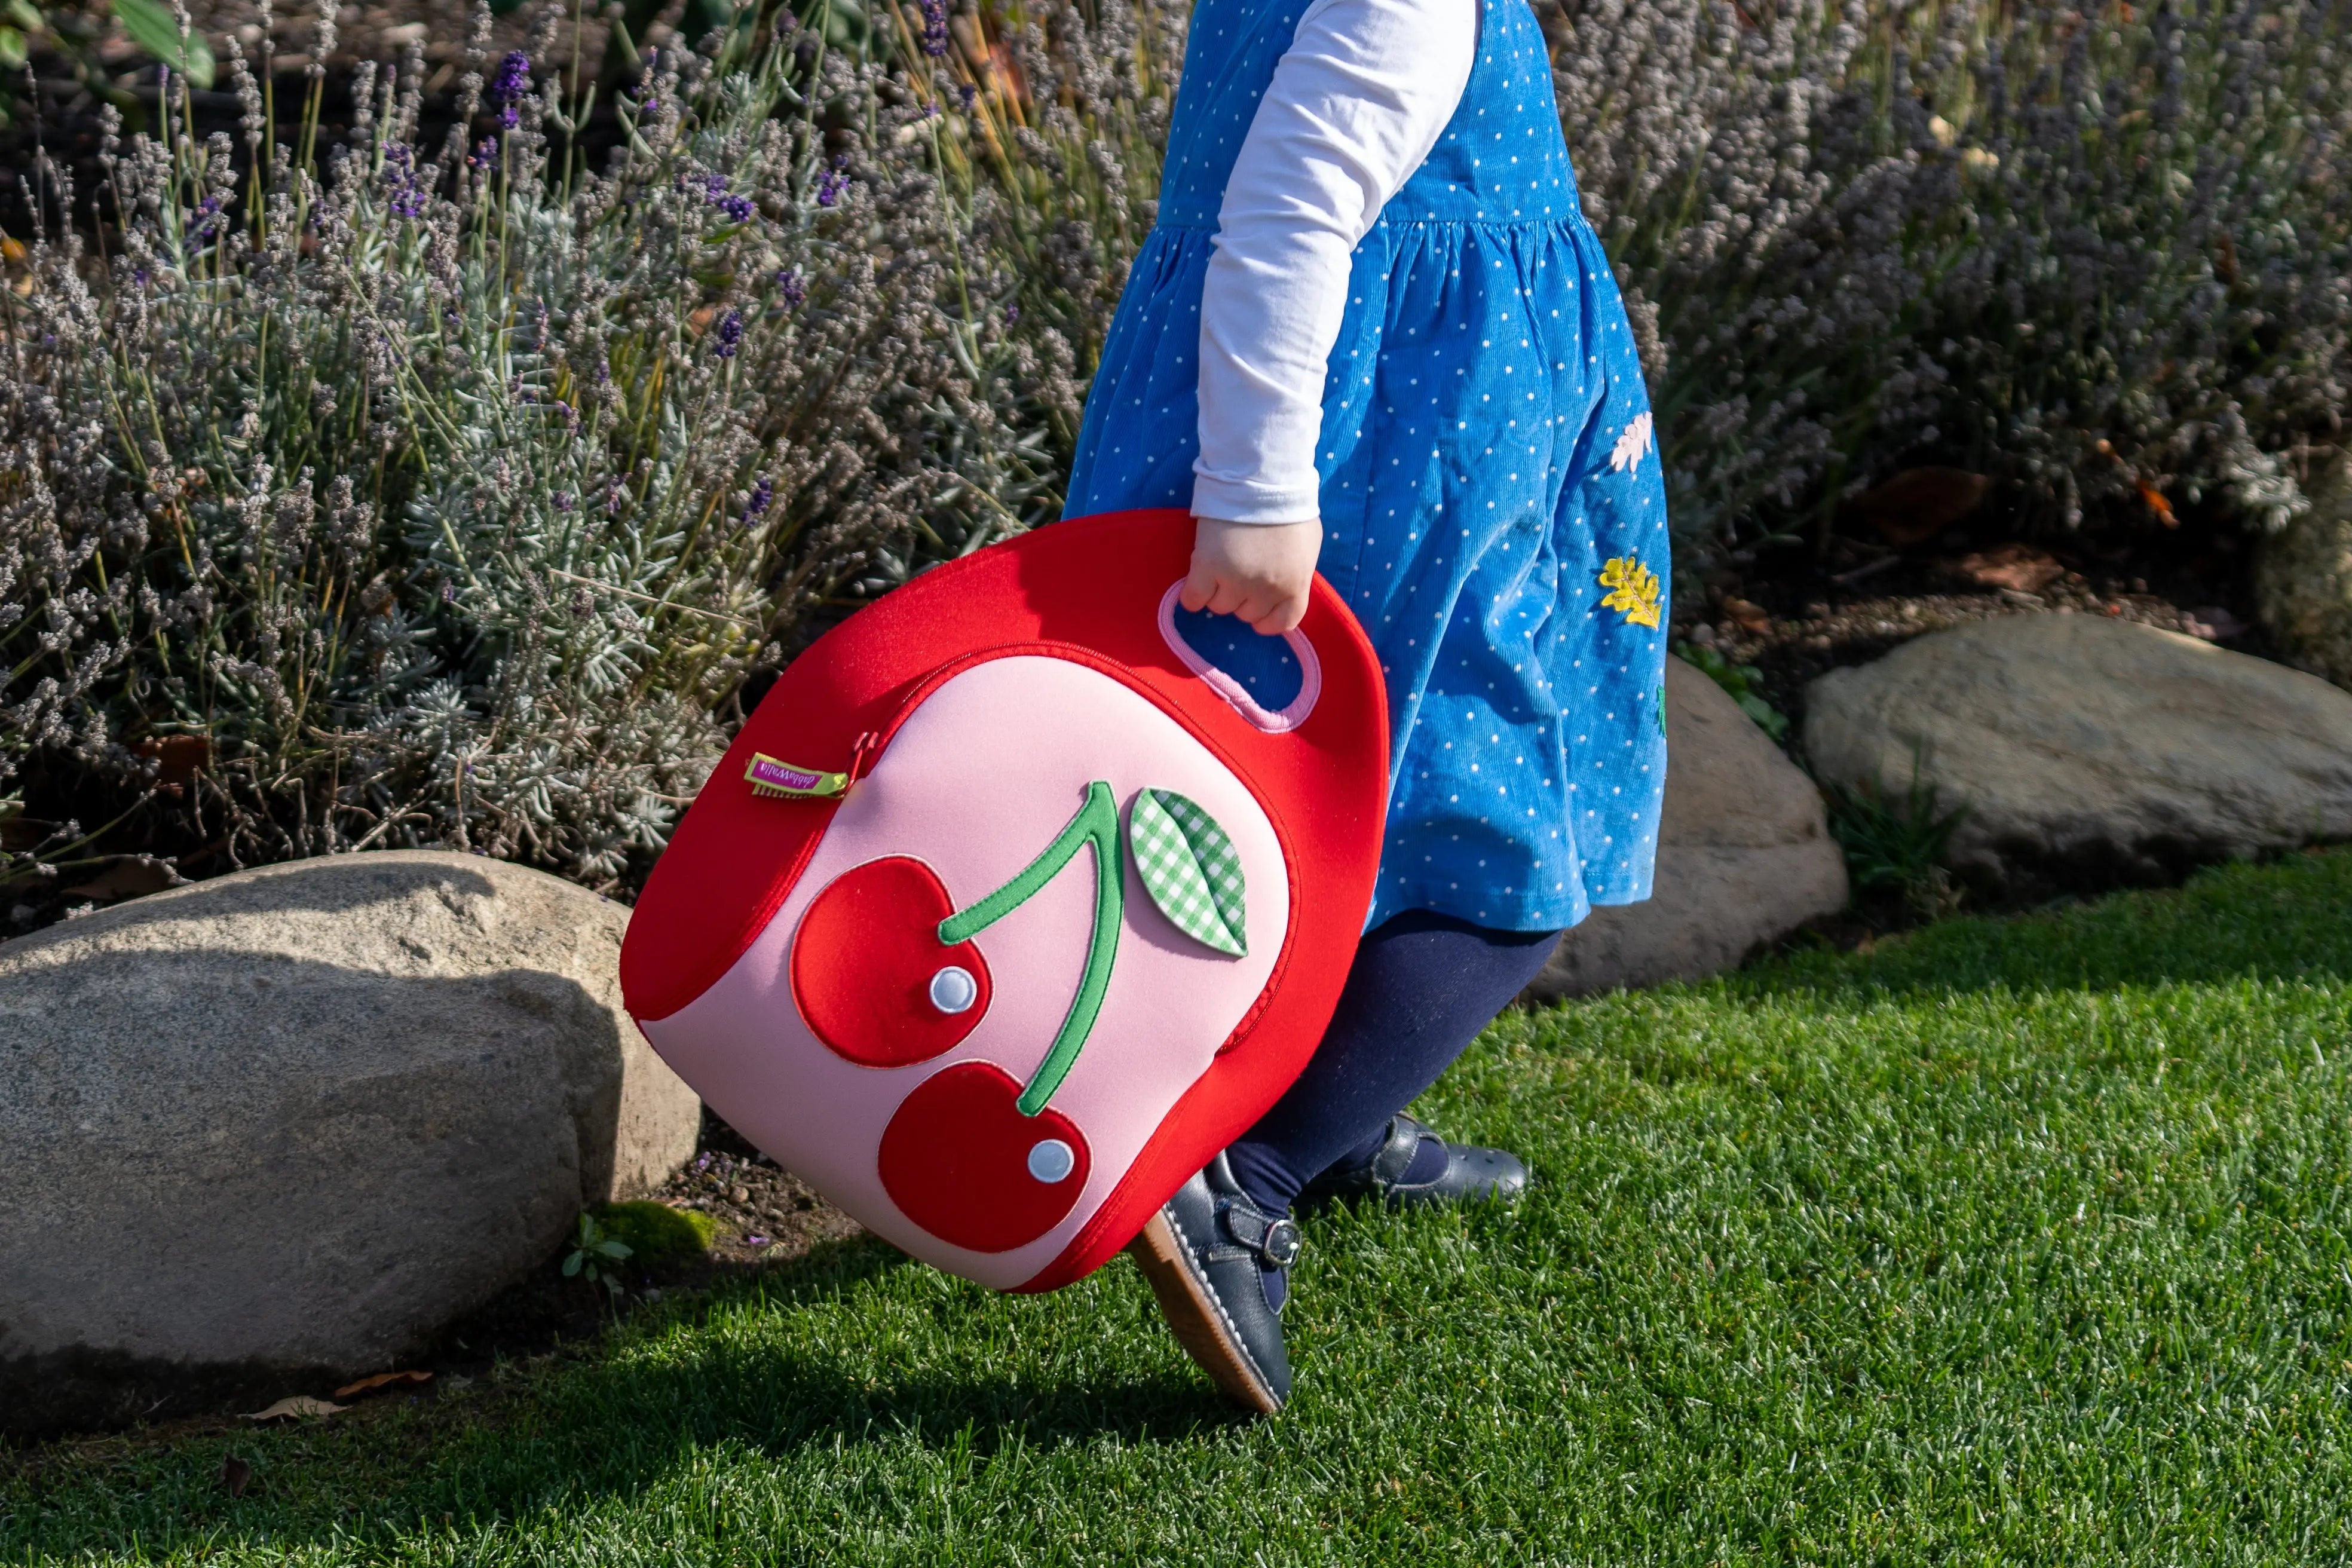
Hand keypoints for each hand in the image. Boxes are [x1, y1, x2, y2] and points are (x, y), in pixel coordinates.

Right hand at [1181, 517, 1321, 634]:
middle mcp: (1266, 590)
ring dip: (1218, 591)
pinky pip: (1194, 599)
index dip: (1267, 619)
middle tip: (1239, 570)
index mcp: (1294, 585)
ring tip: (1220, 566)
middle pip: (1246, 613)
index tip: (1258, 608)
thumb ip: (1297, 574)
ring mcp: (1236, 580)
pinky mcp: (1207, 567)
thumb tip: (1283, 589)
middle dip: (1242, 596)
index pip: (1283, 623)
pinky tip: (1197, 583)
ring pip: (1220, 607)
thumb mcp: (1307, 547)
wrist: (1260, 478)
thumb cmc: (1288, 508)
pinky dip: (1193, 597)